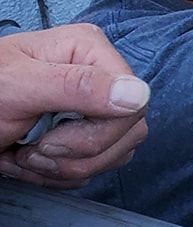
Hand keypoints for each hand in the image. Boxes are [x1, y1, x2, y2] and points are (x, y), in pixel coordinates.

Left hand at [0, 24, 150, 186]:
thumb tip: (138, 95)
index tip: (49, 143)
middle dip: (76, 156)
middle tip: (32, 151)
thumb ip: (78, 87)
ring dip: (62, 169)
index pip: (133, 103)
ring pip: (113, 155)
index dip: (97, 134)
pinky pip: (94, 167)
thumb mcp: (19, 87)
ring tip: (23, 155)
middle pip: (128, 132)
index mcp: (89, 51)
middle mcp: (98, 76)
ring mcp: (90, 107)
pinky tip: (26, 160)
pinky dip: (56, 176)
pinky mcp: (80, 133)